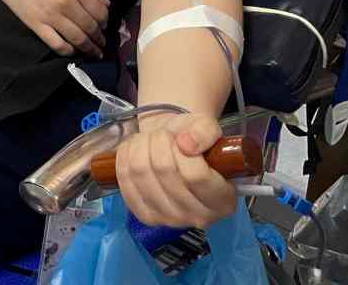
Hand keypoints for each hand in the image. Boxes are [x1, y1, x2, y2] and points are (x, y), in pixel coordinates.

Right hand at [0, 0, 108, 56]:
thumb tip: (105, 3)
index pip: (100, 11)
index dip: (106, 20)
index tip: (106, 24)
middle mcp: (65, 3)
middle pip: (91, 27)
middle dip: (99, 37)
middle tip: (102, 42)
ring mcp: (49, 15)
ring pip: (77, 38)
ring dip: (89, 47)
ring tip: (94, 51)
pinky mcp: (35, 24)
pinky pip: (56, 44)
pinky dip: (68, 51)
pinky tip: (73, 51)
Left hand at [115, 113, 237, 228]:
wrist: (169, 150)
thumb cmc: (192, 141)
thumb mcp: (206, 127)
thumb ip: (204, 132)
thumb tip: (186, 144)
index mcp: (223, 201)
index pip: (196, 175)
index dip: (182, 149)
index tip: (181, 138)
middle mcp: (198, 217)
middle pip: (165, 171)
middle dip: (159, 142)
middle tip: (162, 135)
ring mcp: (169, 220)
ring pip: (141, 173)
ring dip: (140, 146)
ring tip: (148, 140)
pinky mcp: (145, 215)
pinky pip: (124, 181)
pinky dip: (125, 158)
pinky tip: (134, 150)